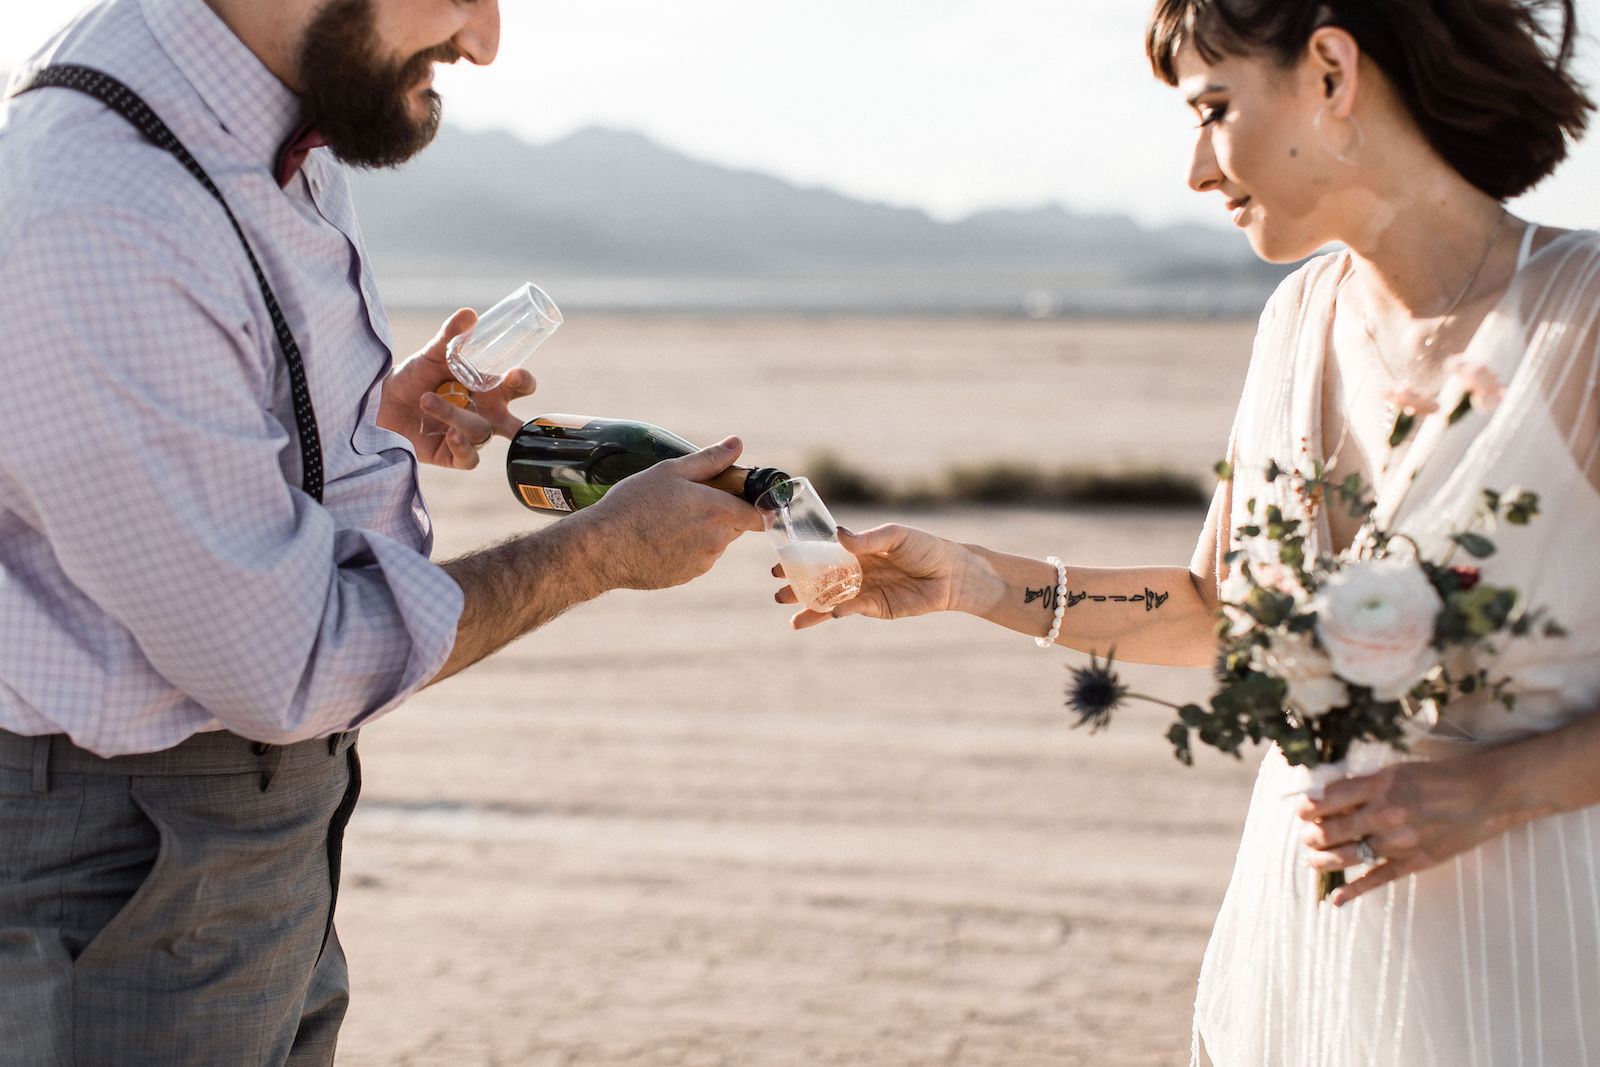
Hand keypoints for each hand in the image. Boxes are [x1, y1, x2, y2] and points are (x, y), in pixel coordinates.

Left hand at [378, 308, 536, 468]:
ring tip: (427, 400)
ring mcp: (471, 437)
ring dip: (456, 415)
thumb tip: (470, 313)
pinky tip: (449, 434)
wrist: (381, 402)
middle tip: (503, 417)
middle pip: (518, 427)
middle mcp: (486, 416)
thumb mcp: (433, 353)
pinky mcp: (451, 455)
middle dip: (524, 425)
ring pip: (481, 432)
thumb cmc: (414, 376)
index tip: (514, 373)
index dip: (524, 383)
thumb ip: (451, 335)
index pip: (519, 389)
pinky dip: (462, 446)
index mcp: (490, 390)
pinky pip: (470, 459)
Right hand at [579, 436, 763, 590]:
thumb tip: (736, 444)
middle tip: (688, 500)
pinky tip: (658, 538)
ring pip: (713, 543)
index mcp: (720, 512)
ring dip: (700, 531)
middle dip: (719, 513)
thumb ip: (710, 459)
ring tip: (665, 519)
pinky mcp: (686, 577)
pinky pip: (695, 559)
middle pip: (734, 526)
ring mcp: (702, 563)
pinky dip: (684, 549)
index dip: (754, 505)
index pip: (759, 515)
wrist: (603, 548)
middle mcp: (717, 541)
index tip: (739, 497)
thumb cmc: (634, 504)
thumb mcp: (671, 471)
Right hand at [775, 523, 968, 628]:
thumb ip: (868, 539)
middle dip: (798, 586)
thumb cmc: (926, 548)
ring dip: (811, 606)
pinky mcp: (877, 607)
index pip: (822, 553)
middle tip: (778, 591)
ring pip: (831, 599)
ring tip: (790, 614)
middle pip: (820, 579)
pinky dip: (839, 611)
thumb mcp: (896, 536)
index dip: (800, 558)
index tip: (779, 563)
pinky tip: (829, 612)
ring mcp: (865, 590)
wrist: (953, 574)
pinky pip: (853, 609)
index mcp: (857, 549)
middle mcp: (856, 570)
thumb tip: (839, 536)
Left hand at [1296, 747, 1517, 905]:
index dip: (1307, 808)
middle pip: (1331, 830)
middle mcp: (1386, 812)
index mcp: (1379, 784)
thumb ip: (1363, 784)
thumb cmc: (1439, 778)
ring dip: (1323, 860)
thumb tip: (1326, 796)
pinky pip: (1377, 879)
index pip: (1327, 799)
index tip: (1302, 812)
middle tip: (1308, 836)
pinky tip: (1335, 899)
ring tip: (1313, 859)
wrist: (1486, 794)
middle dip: (1312, 835)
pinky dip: (1353, 891)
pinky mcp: (1415, 861)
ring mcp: (1400, 840)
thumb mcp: (1397, 771)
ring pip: (1348, 856)